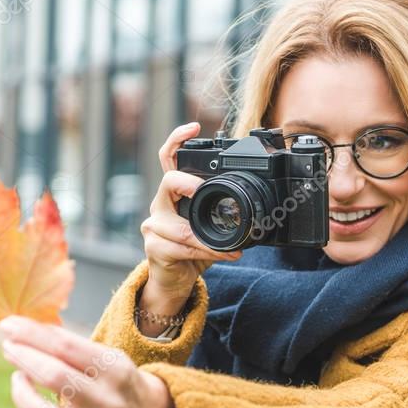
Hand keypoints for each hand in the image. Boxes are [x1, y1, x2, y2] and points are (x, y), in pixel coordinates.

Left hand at [0, 316, 173, 407]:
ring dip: (23, 396)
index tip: (8, 324)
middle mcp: (106, 402)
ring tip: (18, 378)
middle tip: (9, 346)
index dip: (31, 333)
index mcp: (114, 369)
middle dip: (24, 357)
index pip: (65, 346)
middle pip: (55, 377)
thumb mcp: (105, 354)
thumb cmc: (114, 377)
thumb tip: (22, 331)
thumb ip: (68, 344)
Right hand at [141, 122, 242, 299]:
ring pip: (182, 226)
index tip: (193, 127)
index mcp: (174, 195)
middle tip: (202, 190)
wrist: (176, 281)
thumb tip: (254, 201)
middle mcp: (160, 205)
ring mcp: (154, 226)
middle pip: (168, 181)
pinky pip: (183, 246)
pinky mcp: (154, 247)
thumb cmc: (194, 250)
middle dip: (189, 184)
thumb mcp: (210, 227)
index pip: (168, 159)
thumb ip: (222, 212)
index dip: (177, 140)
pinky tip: (224, 254)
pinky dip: (207, 252)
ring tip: (232, 247)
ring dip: (210, 239)